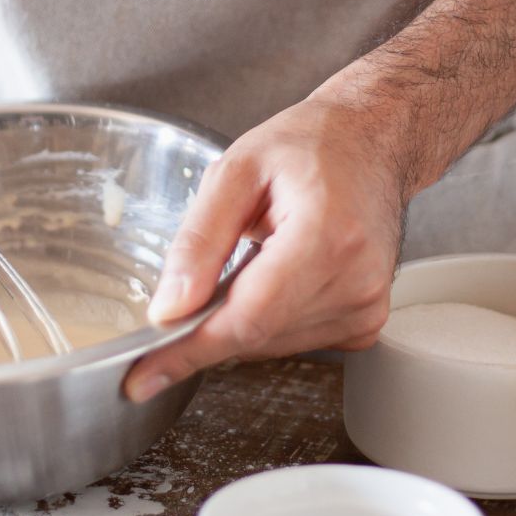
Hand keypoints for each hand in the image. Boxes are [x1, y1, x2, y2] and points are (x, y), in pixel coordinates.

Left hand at [122, 93, 410, 401]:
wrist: (372, 139)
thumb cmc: (312, 143)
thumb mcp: (236, 171)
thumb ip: (199, 241)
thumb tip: (169, 309)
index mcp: (326, 236)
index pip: (247, 318)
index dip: (189, 350)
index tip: (143, 376)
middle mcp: (356, 279)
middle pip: (256, 336)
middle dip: (208, 325)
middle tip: (193, 284)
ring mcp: (366, 304)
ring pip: (272, 344)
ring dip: (243, 317)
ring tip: (255, 256)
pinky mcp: (367, 319)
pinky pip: (297, 341)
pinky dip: (270, 319)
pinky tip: (277, 274)